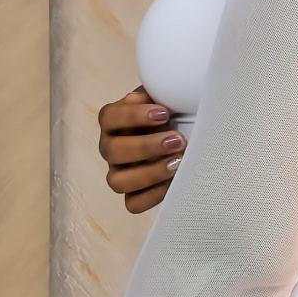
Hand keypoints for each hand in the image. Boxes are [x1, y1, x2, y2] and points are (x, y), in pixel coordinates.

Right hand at [97, 85, 183, 213]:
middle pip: (113, 151)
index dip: (133, 116)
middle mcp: (110, 148)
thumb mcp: (166, 97)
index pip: (109, 117)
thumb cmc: (173, 112)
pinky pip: (132, 204)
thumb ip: (156, 92)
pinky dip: (153, 195)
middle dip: (146, 146)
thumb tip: (146, 96)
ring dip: (149, 172)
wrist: (187, 133)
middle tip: (177, 139)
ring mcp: (119, 173)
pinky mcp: (133, 195)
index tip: (164, 113)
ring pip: (117, 181)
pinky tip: (175, 181)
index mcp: (113, 121)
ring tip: (177, 162)